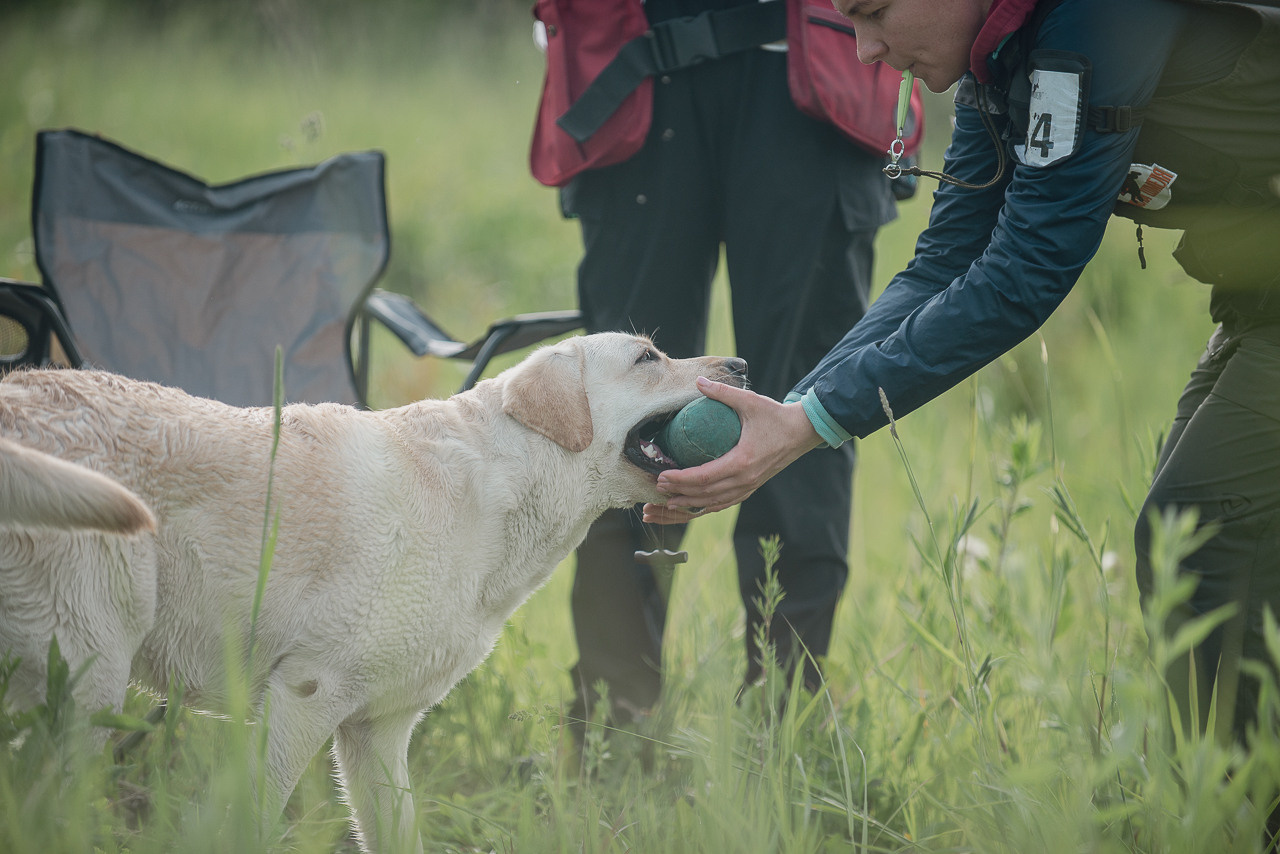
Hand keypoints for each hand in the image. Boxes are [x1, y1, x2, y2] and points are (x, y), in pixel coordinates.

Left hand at [642, 376, 823, 523]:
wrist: (803, 432)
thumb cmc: (776, 416)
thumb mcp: (751, 401)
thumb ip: (723, 392)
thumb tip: (698, 380)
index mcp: (742, 462)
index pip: (704, 477)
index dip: (680, 480)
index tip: (661, 477)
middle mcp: (745, 480)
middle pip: (704, 495)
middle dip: (677, 496)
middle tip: (654, 492)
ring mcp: (748, 487)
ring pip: (712, 505)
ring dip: (687, 508)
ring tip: (664, 508)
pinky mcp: (750, 488)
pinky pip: (723, 503)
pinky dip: (703, 507)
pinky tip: (688, 507)